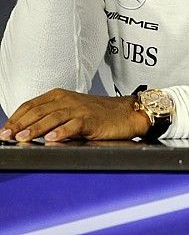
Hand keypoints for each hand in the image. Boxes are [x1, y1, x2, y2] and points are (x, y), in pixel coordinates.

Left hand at [0, 89, 150, 141]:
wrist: (128, 113)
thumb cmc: (101, 114)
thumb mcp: (73, 110)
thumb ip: (52, 116)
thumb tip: (27, 131)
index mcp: (60, 96)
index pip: (31, 105)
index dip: (15, 118)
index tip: (4, 131)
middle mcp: (68, 100)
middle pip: (38, 111)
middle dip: (20, 125)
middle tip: (7, 137)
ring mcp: (80, 109)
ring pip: (53, 117)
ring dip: (36, 128)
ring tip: (23, 138)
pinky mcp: (92, 120)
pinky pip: (74, 125)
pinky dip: (62, 132)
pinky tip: (51, 138)